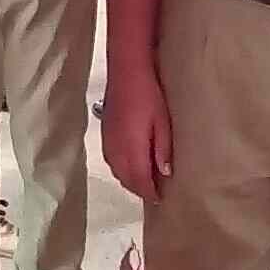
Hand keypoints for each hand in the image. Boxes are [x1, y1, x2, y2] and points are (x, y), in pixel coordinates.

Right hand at [102, 62, 173, 200]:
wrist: (126, 70)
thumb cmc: (149, 94)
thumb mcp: (163, 122)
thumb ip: (162, 150)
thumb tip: (164, 174)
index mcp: (132, 149)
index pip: (139, 180)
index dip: (150, 192)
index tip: (161, 199)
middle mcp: (116, 150)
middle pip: (126, 180)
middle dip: (140, 189)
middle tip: (156, 193)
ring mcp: (108, 142)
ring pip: (117, 172)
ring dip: (130, 180)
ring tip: (146, 181)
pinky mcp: (104, 134)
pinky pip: (112, 162)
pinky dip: (122, 169)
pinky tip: (132, 165)